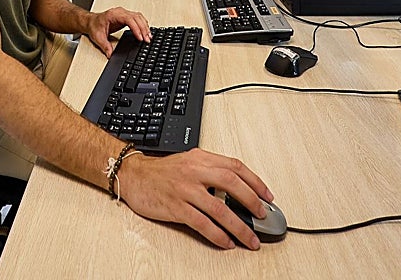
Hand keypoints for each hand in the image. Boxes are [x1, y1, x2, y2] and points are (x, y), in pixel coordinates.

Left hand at [84, 6, 148, 56]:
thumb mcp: (98, 37)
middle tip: (147, 40)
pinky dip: (143, 25)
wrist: (90, 22)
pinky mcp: (126, 17)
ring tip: (149, 37)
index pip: (129, 19)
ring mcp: (123, 13)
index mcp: (113, 14)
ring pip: (139, 17)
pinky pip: (137, 18)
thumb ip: (105, 46)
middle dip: (143, 29)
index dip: (136, 28)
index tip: (140, 37)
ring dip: (145, 27)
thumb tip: (110, 54)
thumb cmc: (94, 26)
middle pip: (136, 17)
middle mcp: (120, 12)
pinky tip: (146, 32)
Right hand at [117, 149, 272, 249]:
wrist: (134, 176)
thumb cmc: (161, 171)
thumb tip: (237, 189)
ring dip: (238, 226)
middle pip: (232, 184)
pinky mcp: (175, 207)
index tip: (267, 195)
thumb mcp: (188, 161)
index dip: (255, 181)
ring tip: (250, 238)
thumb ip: (210, 170)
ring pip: (219, 209)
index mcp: (200, 158)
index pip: (235, 166)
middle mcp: (194, 171)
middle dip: (252, 202)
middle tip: (262, 215)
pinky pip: (201, 223)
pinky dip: (217, 235)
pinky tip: (226, 242)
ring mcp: (185, 189)